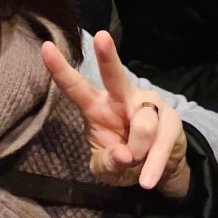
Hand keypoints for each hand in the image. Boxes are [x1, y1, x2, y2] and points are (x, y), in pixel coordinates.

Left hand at [41, 31, 190, 197]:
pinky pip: (161, 142)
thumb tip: (122, 155)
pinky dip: (153, 165)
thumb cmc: (124, 160)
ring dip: (138, 152)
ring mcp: (148, 104)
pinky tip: (147, 180)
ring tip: (135, 163)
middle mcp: (122, 97)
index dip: (60, 68)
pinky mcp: (171, 117)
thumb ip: (108, 163)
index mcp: (97, 106)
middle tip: (101, 37)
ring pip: (143, 124)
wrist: (160, 168)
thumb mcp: (106, 169)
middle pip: (115, 75)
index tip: (46, 47)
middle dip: (107, 56)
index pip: (76, 86)